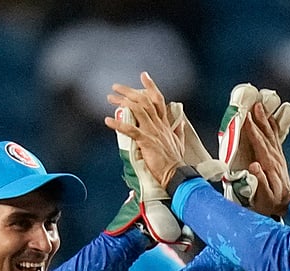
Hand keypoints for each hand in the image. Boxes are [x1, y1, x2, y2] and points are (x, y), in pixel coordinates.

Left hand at [106, 72, 185, 192]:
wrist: (176, 175)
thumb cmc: (175, 162)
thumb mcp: (179, 143)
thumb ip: (178, 131)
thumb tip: (181, 123)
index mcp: (165, 124)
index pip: (158, 100)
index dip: (151, 87)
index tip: (143, 76)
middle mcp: (159, 125)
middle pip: (144, 101)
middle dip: (129, 91)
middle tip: (116, 87)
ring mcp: (153, 132)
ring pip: (138, 110)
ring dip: (123, 102)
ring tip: (110, 98)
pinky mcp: (147, 142)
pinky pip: (131, 130)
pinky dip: (119, 124)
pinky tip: (108, 120)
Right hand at [242, 100, 289, 217]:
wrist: (286, 203)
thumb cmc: (271, 202)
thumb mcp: (264, 196)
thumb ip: (260, 181)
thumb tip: (253, 166)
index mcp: (269, 166)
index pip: (260, 145)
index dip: (253, 131)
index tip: (246, 118)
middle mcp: (275, 158)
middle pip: (266, 135)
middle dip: (259, 120)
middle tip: (253, 105)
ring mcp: (278, 156)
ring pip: (271, 134)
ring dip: (265, 119)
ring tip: (260, 106)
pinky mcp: (278, 156)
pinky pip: (275, 138)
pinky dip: (272, 126)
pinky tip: (269, 118)